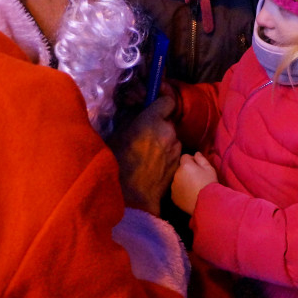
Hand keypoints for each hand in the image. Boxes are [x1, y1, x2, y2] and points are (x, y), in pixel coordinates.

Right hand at [108, 95, 181, 215]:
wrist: (132, 196)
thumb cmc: (119, 163)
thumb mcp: (118, 134)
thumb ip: (131, 118)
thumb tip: (137, 110)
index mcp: (152, 120)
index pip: (167, 101)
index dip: (161, 104)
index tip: (153, 109)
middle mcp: (168, 131)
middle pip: (168, 121)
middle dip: (159, 125)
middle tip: (145, 135)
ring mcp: (176, 148)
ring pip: (172, 137)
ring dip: (164, 140)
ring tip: (148, 153)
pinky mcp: (179, 163)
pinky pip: (173, 152)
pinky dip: (166, 155)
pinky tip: (154, 164)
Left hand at [171, 151, 217, 215]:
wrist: (207, 204)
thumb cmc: (209, 184)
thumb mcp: (209, 169)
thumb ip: (201, 159)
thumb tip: (196, 153)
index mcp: (185, 165)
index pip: (185, 157)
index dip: (192, 160)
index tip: (198, 167)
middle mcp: (177, 174)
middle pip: (181, 169)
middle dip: (187, 171)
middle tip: (197, 178)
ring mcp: (174, 186)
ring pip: (178, 179)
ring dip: (183, 181)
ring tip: (194, 188)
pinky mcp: (173, 197)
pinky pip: (176, 190)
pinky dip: (181, 191)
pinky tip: (190, 195)